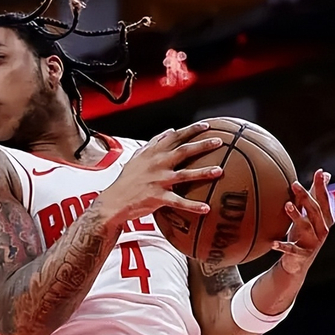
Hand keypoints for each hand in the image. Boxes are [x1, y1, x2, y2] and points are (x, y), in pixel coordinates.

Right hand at [98, 122, 223, 222]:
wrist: (114, 201)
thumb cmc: (127, 180)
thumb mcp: (137, 157)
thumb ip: (153, 143)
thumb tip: (170, 131)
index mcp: (152, 153)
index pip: (174, 137)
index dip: (191, 130)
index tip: (206, 125)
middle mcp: (157, 164)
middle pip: (183, 151)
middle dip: (202, 145)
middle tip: (219, 141)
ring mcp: (158, 181)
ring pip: (184, 174)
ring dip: (203, 172)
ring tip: (219, 171)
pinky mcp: (158, 197)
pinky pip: (178, 201)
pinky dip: (192, 205)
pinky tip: (206, 208)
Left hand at [272, 169, 334, 273]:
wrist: (297, 263)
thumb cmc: (304, 233)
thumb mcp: (311, 214)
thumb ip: (316, 195)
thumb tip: (325, 173)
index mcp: (324, 219)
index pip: (324, 200)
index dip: (322, 187)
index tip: (320, 172)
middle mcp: (322, 230)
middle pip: (315, 211)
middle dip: (306, 197)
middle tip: (294, 184)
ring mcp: (312, 243)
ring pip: (306, 227)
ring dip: (296, 216)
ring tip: (287, 205)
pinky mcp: (301, 255)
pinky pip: (292, 250)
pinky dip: (283, 246)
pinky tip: (273, 243)